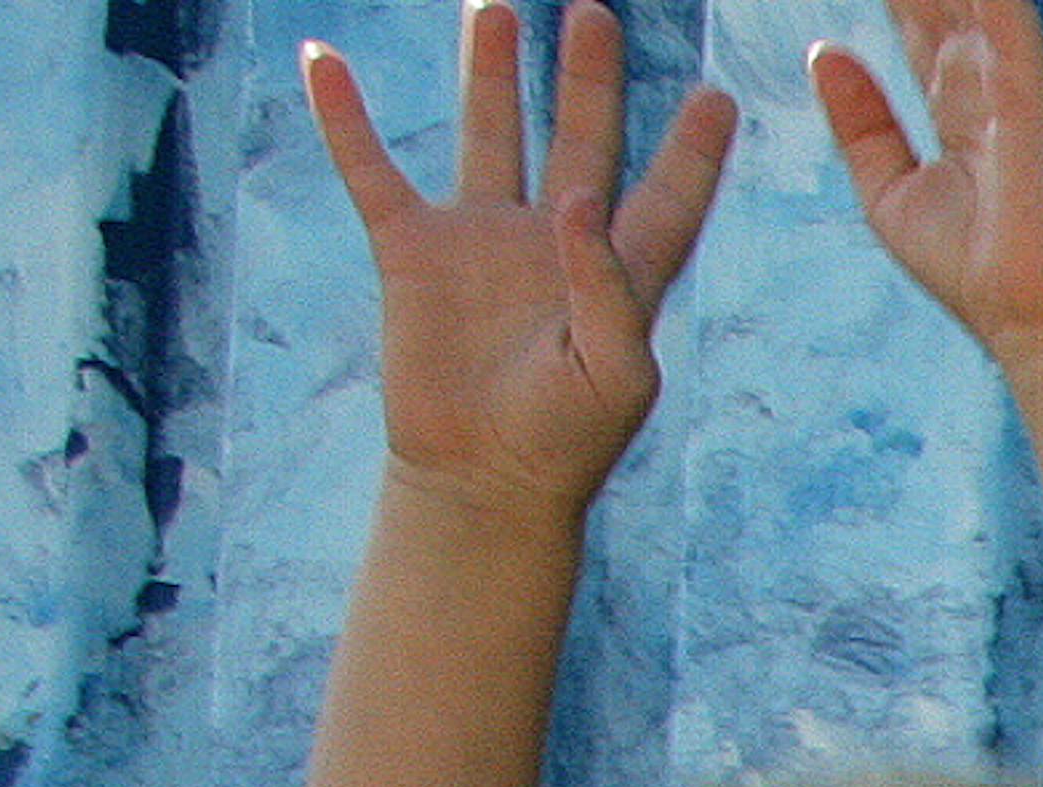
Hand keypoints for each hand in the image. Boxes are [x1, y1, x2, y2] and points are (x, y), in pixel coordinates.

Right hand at [308, 0, 736, 511]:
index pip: (666, 196)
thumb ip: (610, 287)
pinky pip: (372, 169)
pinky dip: (344, 117)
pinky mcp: (412, 252)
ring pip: (489, 134)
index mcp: (621, 273)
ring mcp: (482, 240)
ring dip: (491, 74)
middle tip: (594, 13)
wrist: (481, 482)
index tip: (719, 98)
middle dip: (588, 79)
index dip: (693, 151)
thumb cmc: (565, 442)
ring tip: (496, 9)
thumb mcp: (615, 373)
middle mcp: (555, 242)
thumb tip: (579, 198)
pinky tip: (323, 59)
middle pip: (581, 140)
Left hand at [820, 0, 1042, 362]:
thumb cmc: (975, 274)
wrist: (1034, 316)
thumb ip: (862, 121)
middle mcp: (987, 77)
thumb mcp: (889, 192)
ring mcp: (1011, 73)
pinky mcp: (1026, 79)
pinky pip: (998, 0)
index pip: (916, 17)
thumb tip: (827, 53)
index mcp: (958, 104)